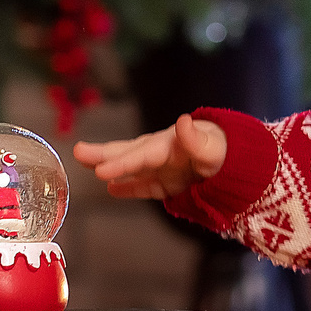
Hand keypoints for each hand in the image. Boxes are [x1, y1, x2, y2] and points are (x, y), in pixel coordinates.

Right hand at [73, 114, 227, 200]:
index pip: (141, 155)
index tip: (101, 169)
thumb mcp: (214, 147)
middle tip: (78, 151)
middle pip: (128, 153)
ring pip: (130, 169)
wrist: (232, 159)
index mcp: (168, 143)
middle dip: (103, 154)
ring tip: (83, 163)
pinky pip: (143, 186)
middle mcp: (159, 154)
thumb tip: (183, 121)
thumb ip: (197, 139)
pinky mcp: (165, 184)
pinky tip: (112, 189)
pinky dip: (129, 188)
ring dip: (109, 167)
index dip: (122, 163)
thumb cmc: (223, 148)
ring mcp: (160, 169)